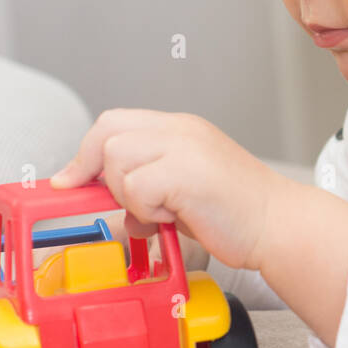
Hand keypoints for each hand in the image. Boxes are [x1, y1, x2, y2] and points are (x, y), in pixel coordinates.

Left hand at [49, 109, 276, 271]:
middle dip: (99, 173)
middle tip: (123, 203)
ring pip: (117, 161)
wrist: (277, 224)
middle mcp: (181, 129)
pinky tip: (175, 218)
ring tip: (165, 212)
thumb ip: (146, 184)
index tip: (70, 182)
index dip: (85, 154)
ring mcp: (185, 146)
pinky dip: (147, 211)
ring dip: (130, 197)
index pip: (114, 123)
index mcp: (181, 128)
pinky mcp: (186, 172)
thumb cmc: (236, 212)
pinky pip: (137, 188)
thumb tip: (107, 201)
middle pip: (107, 133)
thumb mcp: (182, 189)